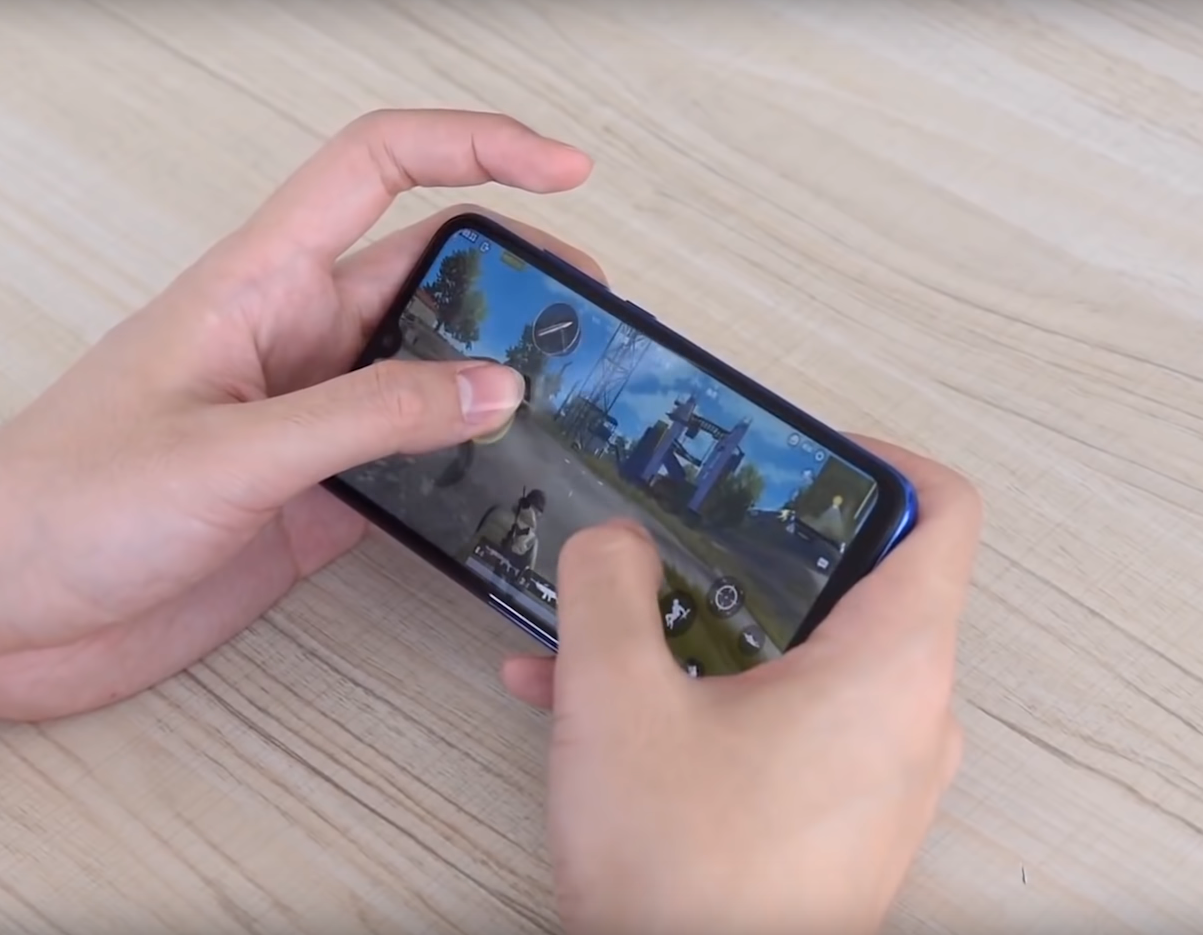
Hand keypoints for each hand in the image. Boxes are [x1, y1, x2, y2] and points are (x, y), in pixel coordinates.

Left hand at [0, 109, 602, 721]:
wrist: (6, 617)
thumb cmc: (61, 507)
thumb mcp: (228, 450)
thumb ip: (369, 416)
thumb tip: (493, 387)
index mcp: (259, 288)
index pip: (378, 170)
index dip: (473, 149)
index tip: (557, 170)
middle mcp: (297, 343)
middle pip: (430, 273)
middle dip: (519, 274)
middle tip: (593, 308)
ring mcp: (314, 421)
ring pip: (434, 373)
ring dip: (501, 378)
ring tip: (575, 396)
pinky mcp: (321, 495)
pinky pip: (417, 462)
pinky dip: (471, 468)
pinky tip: (509, 481)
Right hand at [503, 440, 981, 934]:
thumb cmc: (685, 881)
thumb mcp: (617, 701)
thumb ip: (608, 588)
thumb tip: (615, 541)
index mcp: (890, 666)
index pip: (941, 513)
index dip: (881, 459)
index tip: (808, 453)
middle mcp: (909, 718)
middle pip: (859, 581)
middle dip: (757, 552)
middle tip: (692, 531)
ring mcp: (880, 774)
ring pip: (807, 658)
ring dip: (711, 631)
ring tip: (615, 631)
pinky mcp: (841, 817)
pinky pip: (790, 723)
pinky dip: (715, 698)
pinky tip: (609, 711)